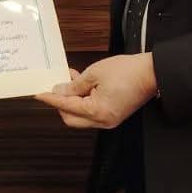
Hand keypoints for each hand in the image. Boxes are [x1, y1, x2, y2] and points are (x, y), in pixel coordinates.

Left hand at [34, 54, 156, 129]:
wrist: (152, 73)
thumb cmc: (128, 71)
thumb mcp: (95, 73)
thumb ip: (74, 85)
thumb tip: (60, 91)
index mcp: (97, 112)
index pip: (66, 106)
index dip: (51, 98)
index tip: (39, 94)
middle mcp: (103, 121)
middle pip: (71, 118)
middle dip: (61, 104)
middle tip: (56, 87)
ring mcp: (109, 120)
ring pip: (80, 116)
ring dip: (72, 101)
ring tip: (71, 81)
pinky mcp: (113, 115)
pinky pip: (91, 112)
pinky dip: (84, 101)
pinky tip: (82, 85)